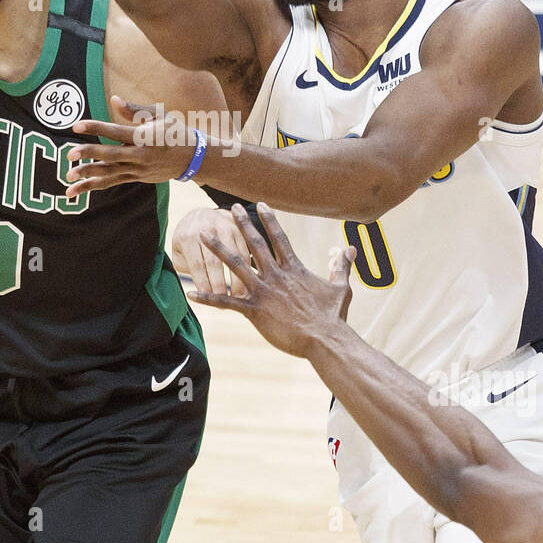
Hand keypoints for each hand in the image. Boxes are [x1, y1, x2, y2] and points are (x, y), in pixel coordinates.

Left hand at [66, 96, 202, 193]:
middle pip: (111, 156)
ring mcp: (138, 170)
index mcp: (145, 137)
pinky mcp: (136, 178)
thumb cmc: (175, 132)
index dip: (96, 128)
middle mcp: (140, 155)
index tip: (77, 125)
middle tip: (70, 154)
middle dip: (90, 155)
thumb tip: (114, 100)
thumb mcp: (159, 116)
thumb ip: (134, 110)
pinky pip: (112, 182)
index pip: (116, 132)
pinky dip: (94, 186)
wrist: (193, 159)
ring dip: (88, 176)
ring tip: (68, 176)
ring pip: (110, 174)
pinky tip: (77, 190)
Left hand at [171, 207, 252, 295]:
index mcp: (188, 237)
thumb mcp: (180, 251)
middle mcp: (207, 229)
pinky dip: (247, 268)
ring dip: (237, 278)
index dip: (203, 284)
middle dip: (219, 284)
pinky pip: (245, 251)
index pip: (196, 265)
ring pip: (233, 257)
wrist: (201, 214)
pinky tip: (249, 283)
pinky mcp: (239, 229)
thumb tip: (198, 289)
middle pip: (214, 262)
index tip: (208, 300)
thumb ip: (185, 267)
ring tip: (240, 296)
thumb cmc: (188, 240)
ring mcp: (224, 227)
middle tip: (224, 303)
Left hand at [188, 204, 354, 358]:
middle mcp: (276, 275)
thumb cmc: (334, 316)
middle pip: (254, 244)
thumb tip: (350, 248)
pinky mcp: (255, 311)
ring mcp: (263, 291)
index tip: (259, 204)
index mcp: (294, 268)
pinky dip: (209, 297)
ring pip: (236, 265)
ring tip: (202, 235)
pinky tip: (191, 292)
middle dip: (240, 224)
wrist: (325, 338)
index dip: (268, 219)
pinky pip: (227, 302)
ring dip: (218, 249)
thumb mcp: (342, 287)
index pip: (278, 237)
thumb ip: (341, 265)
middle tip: (228, 208)